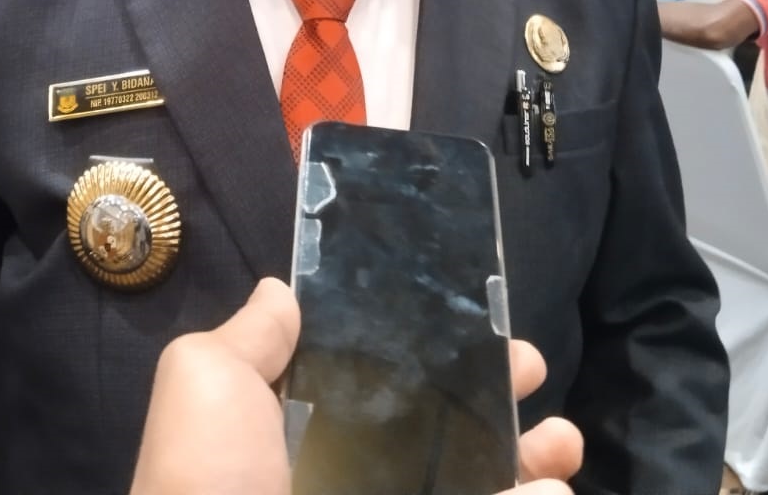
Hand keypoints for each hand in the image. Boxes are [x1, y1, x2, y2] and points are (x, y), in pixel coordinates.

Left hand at [130, 278, 582, 494]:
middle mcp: (353, 476)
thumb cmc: (212, 477)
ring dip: (534, 457)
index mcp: (304, 429)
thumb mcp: (207, 381)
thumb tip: (281, 291)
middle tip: (529, 366)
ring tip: (561, 440)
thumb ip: (251, 337)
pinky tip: (550, 487)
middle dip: (497, 395)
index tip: (478, 320)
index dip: (429, 345)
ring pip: (483, 479)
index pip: (378, 379)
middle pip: (443, 428)